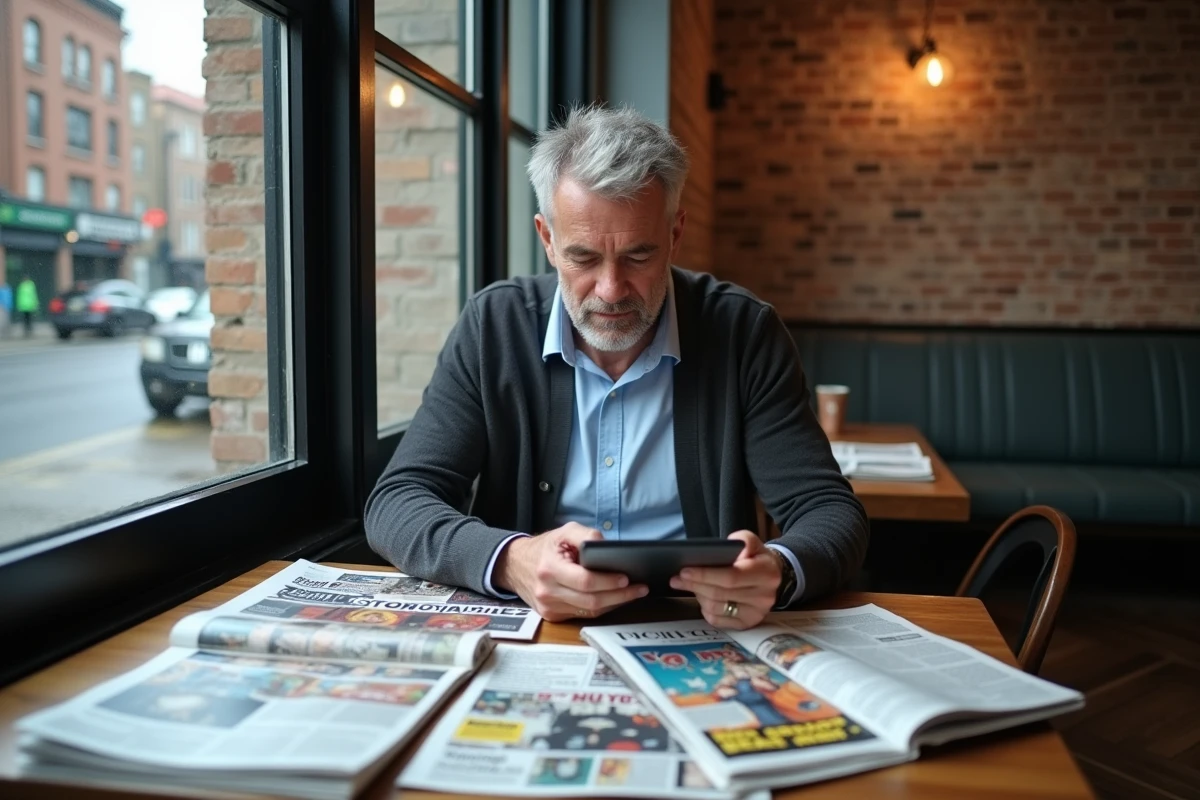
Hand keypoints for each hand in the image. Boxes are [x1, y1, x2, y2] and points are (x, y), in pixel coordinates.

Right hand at [493, 522, 648, 621]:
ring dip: (615, 604)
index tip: (626, 578)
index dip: (608, 581)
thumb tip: (609, 546)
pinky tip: (615, 599)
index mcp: (549, 569)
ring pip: (590, 612)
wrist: (514, 566)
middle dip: (620, 596)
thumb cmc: (544, 548)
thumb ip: (586, 535)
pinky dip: (602, 608)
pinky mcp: (552, 616)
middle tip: (639, 588)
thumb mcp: (563, 532)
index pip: (585, 581)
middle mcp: (548, 592)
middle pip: (591, 601)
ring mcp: (549, 607)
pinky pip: (584, 615)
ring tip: (633, 594)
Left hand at [668, 530, 780, 629]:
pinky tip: (701, 597)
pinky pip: (718, 620)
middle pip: (720, 593)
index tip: (685, 570)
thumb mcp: (752, 542)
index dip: (705, 575)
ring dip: (698, 596)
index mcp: (766, 573)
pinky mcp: (747, 624)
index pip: (731, 577)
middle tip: (676, 578)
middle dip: (694, 585)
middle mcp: (764, 597)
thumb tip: (732, 548)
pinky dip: (705, 609)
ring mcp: (756, 613)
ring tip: (688, 585)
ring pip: (716, 608)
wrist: (771, 575)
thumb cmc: (755, 557)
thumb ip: (744, 540)